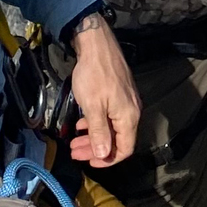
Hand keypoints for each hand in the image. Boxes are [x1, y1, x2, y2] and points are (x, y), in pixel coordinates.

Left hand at [67, 13, 139, 168]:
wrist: (97, 44)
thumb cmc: (94, 74)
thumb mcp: (93, 107)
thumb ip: (99, 132)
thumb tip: (103, 154)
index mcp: (129, 117)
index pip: (125, 149)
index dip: (107, 160)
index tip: (89, 162)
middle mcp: (132, 111)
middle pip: (117, 139)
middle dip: (95, 148)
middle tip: (75, 152)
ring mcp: (126, 101)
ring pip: (112, 127)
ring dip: (94, 136)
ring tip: (74, 140)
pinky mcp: (119, 93)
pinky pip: (110, 115)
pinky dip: (96, 122)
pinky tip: (82, 122)